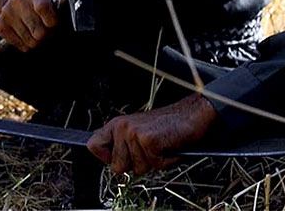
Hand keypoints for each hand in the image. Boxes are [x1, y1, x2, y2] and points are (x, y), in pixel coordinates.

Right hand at [0, 0, 58, 51]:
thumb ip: (61, 7)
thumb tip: (73, 21)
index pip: (43, 7)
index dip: (53, 21)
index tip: (55, 23)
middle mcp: (17, 0)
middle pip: (39, 32)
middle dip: (49, 34)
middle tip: (49, 28)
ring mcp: (7, 13)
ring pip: (32, 42)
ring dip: (39, 40)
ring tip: (39, 29)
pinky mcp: (0, 25)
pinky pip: (22, 46)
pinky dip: (28, 43)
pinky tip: (29, 33)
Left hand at [87, 93, 217, 174]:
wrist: (191, 115)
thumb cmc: (168, 126)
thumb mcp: (138, 132)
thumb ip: (122, 145)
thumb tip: (112, 163)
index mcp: (117, 124)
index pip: (93, 146)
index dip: (106, 158)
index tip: (120, 157)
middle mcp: (122, 127)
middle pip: (117, 167)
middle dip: (136, 165)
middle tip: (150, 150)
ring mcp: (134, 133)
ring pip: (137, 169)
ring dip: (153, 162)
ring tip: (161, 146)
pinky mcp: (149, 140)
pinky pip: (154, 165)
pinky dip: (165, 161)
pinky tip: (169, 147)